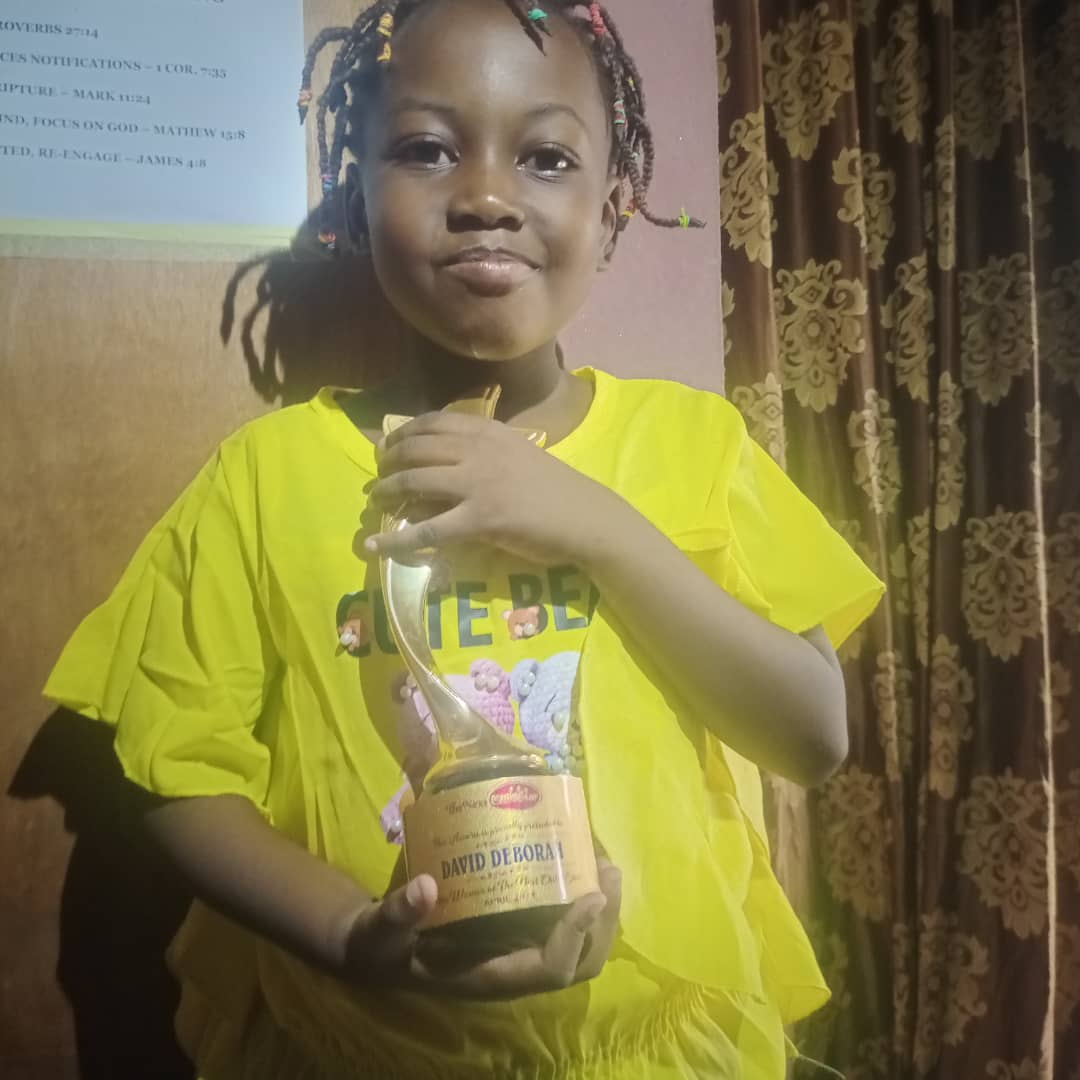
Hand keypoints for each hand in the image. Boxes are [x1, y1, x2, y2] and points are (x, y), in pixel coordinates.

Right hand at [343, 859, 622, 999]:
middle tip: (608, 872)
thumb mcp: (382, 930)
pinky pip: (565, 924)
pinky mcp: (518, 932)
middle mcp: (515, 968)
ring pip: (580, 947)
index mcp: (491, 975)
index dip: (574, 936)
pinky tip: (578, 860)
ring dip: (601, 910)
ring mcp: (520, 952)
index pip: (550, 969)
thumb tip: (425, 887)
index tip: (589, 895)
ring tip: (604, 863)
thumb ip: (399, 913)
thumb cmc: (383, 944)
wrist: (380, 946)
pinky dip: (581, 898)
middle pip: (580, 962)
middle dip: (602, 921)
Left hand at [364, 412, 619, 565]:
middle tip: (379, 473)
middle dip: (390, 459)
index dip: (404, 430)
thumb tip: (454, 459)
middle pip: (418, 448)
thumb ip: (488, 452)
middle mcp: (480, 451)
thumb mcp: (520, 455)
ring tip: (376, 499)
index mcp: (490, 433)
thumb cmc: (557, 490)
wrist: (586, 517)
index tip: (389, 442)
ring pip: (417, 481)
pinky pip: (428, 530)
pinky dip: (396, 539)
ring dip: (388, 490)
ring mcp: (479, 484)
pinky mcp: (481, 519)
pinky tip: (376, 545)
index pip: (435, 422)